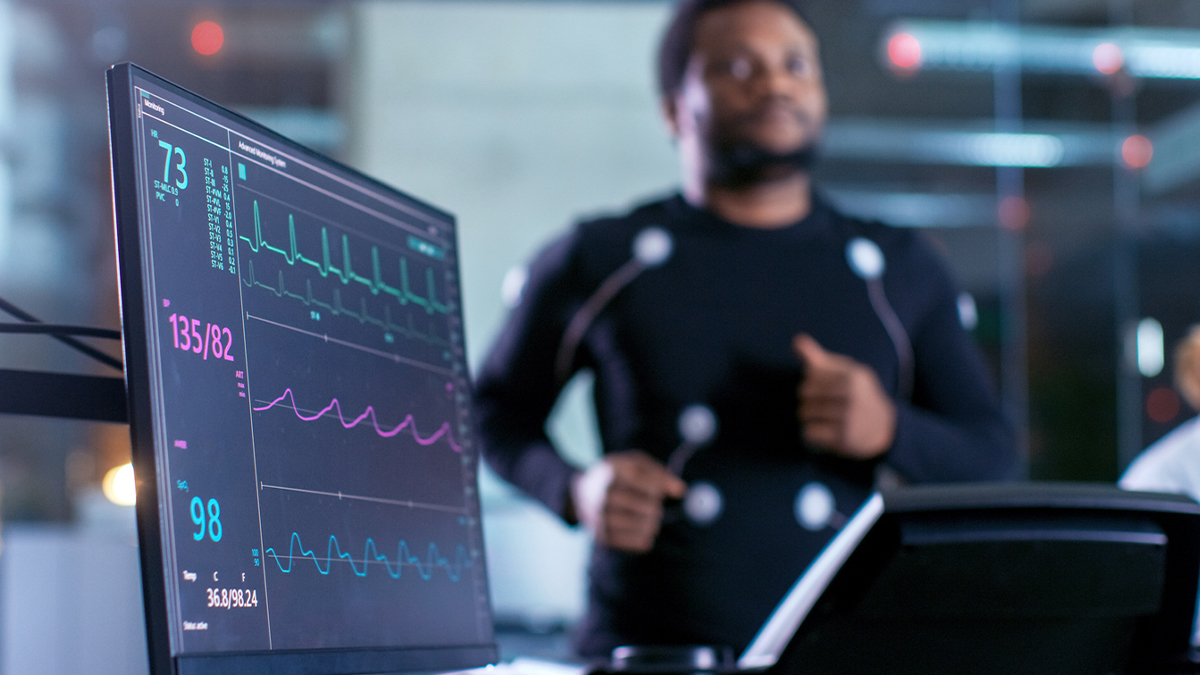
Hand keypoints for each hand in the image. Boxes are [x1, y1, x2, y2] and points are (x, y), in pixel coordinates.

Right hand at [571, 450, 686, 552]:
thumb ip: (659, 473)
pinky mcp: (602, 536)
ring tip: (649, 519)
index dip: (660, 489)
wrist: (580, 493)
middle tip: (652, 507)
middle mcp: (604, 495)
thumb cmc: (617, 476)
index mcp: (614, 472)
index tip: (656, 490)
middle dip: (656, 508)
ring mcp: (601, 517)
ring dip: (652, 524)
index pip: (651, 486)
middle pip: (649, 508)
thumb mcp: (635, 464)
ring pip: (644, 527)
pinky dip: (645, 538)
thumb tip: (680, 490)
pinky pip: (636, 543)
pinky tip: (644, 531)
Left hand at [793, 334, 895, 458]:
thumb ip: (819, 358)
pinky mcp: (843, 437)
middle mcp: (852, 395)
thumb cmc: (856, 394)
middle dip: (806, 400)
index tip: (821, 388)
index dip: (810, 381)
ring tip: (819, 418)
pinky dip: (810, 434)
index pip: (811, 374)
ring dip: (807, 417)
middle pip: (805, 393)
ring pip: (805, 413)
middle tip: (817, 405)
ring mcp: (849, 417)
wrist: (883, 427)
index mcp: (852, 375)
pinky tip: (821, 432)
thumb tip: (796, 340)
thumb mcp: (844, 372)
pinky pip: (809, 433)